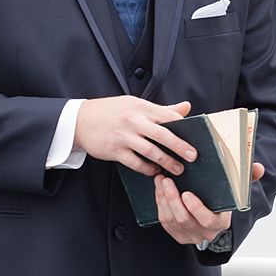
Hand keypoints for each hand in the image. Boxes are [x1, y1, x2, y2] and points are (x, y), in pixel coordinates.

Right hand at [74, 97, 195, 176]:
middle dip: (180, 147)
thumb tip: (187, 107)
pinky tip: (155, 171)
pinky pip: (135, 163)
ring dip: (166, 161)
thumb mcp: (136, 104)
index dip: (184, 126)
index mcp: (141, 107)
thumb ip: (162, 109)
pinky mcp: (114, 151)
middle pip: (163, 135)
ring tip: (178, 169)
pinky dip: (147, 168)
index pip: (168, 116)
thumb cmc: (112, 111)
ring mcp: (123, 136)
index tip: (197, 137)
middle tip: (193, 156)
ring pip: (150, 151)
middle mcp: (133, 121)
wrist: (79, 120)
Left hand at [155, 174, 231, 246]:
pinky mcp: (179, 236)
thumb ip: (215, 192)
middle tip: (166, 181)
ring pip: (171, 220)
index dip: (195, 208)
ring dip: (163, 199)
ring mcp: (190, 236)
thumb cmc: (221, 205)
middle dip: (172, 198)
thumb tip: (202, 174)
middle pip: (184, 219)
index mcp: (220, 224)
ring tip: (160, 183)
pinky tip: (160, 193)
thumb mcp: (224, 199)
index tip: (186, 193)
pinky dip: (161, 205)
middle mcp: (205, 234)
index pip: (207, 220)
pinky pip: (165, 222)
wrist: (216, 219)